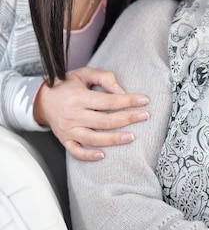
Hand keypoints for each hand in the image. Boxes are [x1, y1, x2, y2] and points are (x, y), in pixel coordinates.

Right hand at [33, 67, 148, 160]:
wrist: (42, 99)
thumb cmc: (66, 85)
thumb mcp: (84, 74)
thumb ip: (104, 78)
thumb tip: (121, 91)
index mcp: (78, 97)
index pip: (108, 101)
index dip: (128, 101)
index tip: (144, 100)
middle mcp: (72, 115)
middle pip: (104, 121)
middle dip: (127, 119)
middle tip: (144, 116)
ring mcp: (68, 130)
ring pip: (93, 139)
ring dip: (114, 140)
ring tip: (132, 137)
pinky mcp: (64, 140)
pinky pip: (76, 152)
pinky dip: (88, 155)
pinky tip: (103, 155)